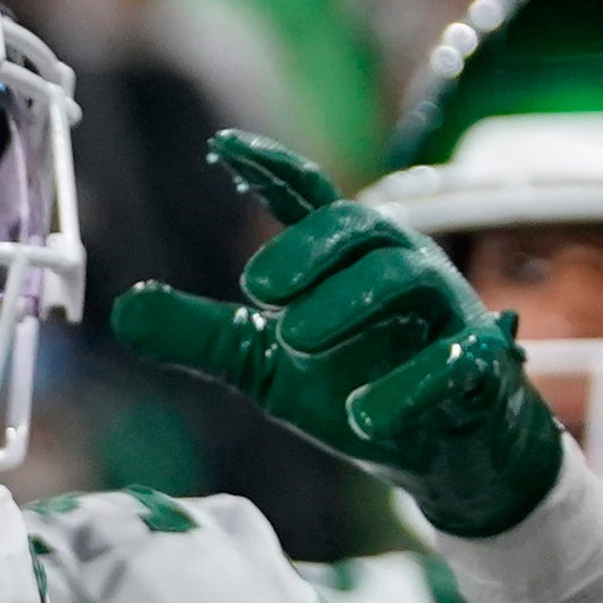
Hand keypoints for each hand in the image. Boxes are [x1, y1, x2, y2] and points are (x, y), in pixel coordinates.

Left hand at [110, 130, 566, 537]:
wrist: (443, 455)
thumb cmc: (357, 388)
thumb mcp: (264, 367)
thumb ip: (203, 336)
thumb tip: (123, 310)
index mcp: (347, 259)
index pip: (308, 198)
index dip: (269, 167)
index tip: (221, 147)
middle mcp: (400, 267)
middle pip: (359, 228)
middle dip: (307, 249)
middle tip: (253, 288)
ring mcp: (444, 313)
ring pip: (404, 278)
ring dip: (345, 304)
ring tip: (291, 340)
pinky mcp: (479, 367)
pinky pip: (453, 362)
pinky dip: (405, 389)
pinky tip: (362, 417)